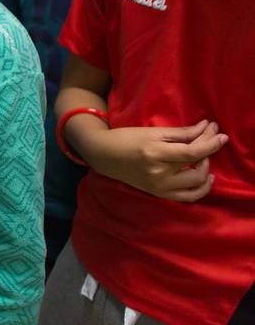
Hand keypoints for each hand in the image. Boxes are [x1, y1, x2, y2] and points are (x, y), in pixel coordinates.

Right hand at [72, 118, 228, 201]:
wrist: (104, 155)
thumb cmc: (126, 138)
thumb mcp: (153, 131)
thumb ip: (181, 133)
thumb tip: (206, 128)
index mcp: (156, 154)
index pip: (193, 153)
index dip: (211, 144)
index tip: (220, 134)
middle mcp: (159, 174)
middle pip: (197, 166)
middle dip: (208, 151)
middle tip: (209, 139)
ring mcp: (160, 187)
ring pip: (196, 183)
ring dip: (206, 168)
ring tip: (203, 156)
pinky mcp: (160, 194)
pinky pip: (188, 196)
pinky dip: (201, 189)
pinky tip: (205, 177)